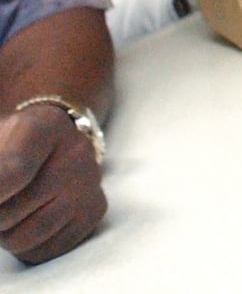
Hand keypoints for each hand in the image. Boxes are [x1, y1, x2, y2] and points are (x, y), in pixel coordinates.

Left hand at [0, 104, 106, 263]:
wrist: (54, 141)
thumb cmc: (13, 144)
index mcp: (44, 126)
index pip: (11, 172)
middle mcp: (76, 152)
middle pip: (7, 212)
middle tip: (0, 200)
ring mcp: (90, 183)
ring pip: (24, 238)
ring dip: (5, 233)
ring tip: (10, 213)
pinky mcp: (95, 211)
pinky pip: (44, 251)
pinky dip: (25, 246)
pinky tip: (30, 221)